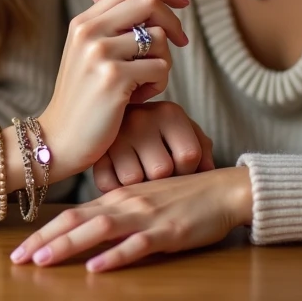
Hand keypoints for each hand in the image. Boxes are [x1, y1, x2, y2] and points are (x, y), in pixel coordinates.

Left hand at [10, 167, 253, 271]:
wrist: (224, 189)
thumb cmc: (184, 197)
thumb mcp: (144, 201)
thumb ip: (116, 213)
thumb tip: (85, 231)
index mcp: (117, 197)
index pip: (71, 214)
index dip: (42, 232)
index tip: (18, 249)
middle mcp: (126, 203)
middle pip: (76, 221)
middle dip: (44, 240)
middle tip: (16, 258)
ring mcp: (146, 216)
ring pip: (99, 230)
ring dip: (68, 245)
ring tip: (43, 261)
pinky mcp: (168, 232)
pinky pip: (137, 245)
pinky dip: (114, 256)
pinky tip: (97, 267)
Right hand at [39, 0, 189, 181]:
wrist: (59, 139)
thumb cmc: (81, 98)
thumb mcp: (84, 51)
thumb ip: (101, 20)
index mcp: (83, 22)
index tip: (182, 4)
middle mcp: (89, 31)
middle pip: (148, 1)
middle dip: (173, 22)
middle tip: (180, 43)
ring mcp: (100, 54)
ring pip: (159, 39)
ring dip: (164, 62)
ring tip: (145, 83)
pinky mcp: (114, 79)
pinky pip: (160, 69)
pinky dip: (158, 85)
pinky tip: (140, 98)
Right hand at [93, 102, 214, 192]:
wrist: (117, 120)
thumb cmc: (163, 135)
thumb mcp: (187, 134)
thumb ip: (203, 151)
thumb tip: (207, 172)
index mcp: (169, 112)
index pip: (188, 157)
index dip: (188, 171)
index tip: (180, 168)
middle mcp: (140, 117)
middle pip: (161, 171)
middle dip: (163, 181)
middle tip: (158, 173)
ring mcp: (114, 134)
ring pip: (133, 181)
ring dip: (139, 186)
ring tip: (140, 173)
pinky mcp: (95, 152)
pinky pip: (107, 184)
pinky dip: (115, 188)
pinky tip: (121, 176)